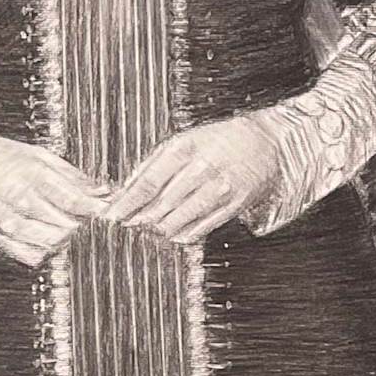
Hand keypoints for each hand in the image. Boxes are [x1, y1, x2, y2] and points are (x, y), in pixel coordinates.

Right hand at [0, 133, 106, 266]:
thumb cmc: (2, 156)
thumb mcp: (38, 155)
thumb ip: (71, 175)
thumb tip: (102, 190)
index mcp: (30, 170)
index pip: (67, 195)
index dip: (90, 209)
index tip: (104, 214)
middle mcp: (13, 189)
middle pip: (50, 217)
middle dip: (72, 227)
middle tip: (86, 229)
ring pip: (28, 232)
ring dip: (51, 241)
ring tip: (64, 240)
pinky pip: (6, 244)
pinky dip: (26, 252)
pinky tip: (40, 251)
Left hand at [103, 116, 278, 244]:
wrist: (264, 143)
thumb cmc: (217, 141)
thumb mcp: (182, 142)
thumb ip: (151, 166)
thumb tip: (124, 192)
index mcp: (184, 148)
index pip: (148, 183)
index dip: (127, 204)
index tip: (111, 216)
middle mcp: (202, 168)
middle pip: (161, 205)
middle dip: (140, 219)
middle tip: (126, 226)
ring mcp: (220, 188)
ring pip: (180, 220)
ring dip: (160, 228)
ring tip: (150, 228)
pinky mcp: (235, 205)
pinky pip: (202, 228)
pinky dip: (183, 234)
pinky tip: (173, 232)